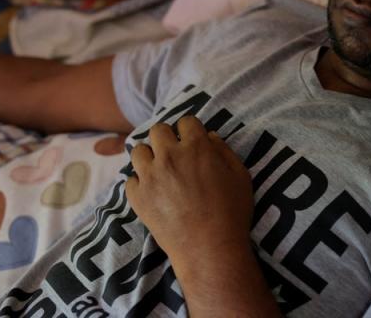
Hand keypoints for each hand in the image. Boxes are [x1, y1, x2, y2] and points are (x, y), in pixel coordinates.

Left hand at [126, 117, 253, 271]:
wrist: (210, 249)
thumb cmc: (231, 213)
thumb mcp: (240, 176)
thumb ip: (224, 150)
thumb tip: (209, 136)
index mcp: (196, 147)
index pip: (186, 121)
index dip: (190, 130)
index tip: (192, 141)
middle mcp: (169, 156)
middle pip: (157, 130)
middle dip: (166, 138)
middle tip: (175, 154)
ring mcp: (150, 176)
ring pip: (138, 151)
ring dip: (149, 157)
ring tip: (159, 171)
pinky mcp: (138, 197)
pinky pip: (130, 180)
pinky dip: (139, 184)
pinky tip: (152, 192)